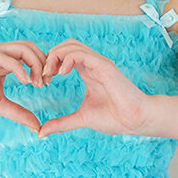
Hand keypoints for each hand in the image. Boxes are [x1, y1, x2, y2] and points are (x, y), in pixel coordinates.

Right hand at [0, 41, 46, 132]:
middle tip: (46, 82)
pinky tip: (25, 81)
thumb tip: (37, 126)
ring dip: (35, 64)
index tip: (47, 83)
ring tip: (37, 82)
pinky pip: (6, 57)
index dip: (42, 66)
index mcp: (4, 61)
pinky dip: (19, 68)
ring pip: (22, 48)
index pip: (31, 54)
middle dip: (43, 63)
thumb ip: (18, 112)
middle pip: (30, 47)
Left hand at [37, 39, 154, 137]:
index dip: (50, 65)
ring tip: (49, 74)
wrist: (136, 120)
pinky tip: (61, 73)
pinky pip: (81, 53)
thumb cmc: (114, 118)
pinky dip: (67, 59)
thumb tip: (41, 132)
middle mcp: (92, 64)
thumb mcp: (81, 119)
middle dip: (50, 56)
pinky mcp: (104, 66)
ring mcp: (99, 63)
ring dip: (56, 56)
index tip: (43, 82)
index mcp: (87, 72)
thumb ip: (61, 123)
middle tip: (43, 76)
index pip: (64, 55)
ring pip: (72, 45)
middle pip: (66, 45)